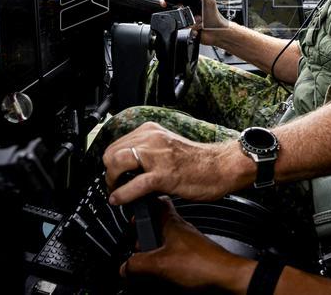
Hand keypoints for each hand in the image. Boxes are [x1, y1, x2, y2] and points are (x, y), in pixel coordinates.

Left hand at [103, 122, 248, 204]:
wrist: (222, 166)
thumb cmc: (199, 161)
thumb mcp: (167, 148)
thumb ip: (148, 153)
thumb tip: (129, 169)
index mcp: (152, 131)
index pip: (117, 143)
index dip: (111, 162)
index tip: (114, 174)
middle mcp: (152, 138)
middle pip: (112, 152)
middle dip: (109, 171)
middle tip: (114, 185)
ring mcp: (157, 155)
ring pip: (117, 163)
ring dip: (112, 181)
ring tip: (116, 191)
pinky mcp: (163, 174)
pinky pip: (134, 184)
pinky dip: (122, 194)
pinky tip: (119, 200)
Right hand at [120, 197, 254, 291]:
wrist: (225, 277)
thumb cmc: (202, 263)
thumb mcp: (160, 264)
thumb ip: (137, 264)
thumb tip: (124, 266)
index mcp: (171, 221)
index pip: (156, 200)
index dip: (142, 202)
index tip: (131, 210)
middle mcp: (179, 228)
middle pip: (156, 223)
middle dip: (143, 234)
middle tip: (135, 245)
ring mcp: (187, 241)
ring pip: (164, 240)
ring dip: (153, 249)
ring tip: (146, 261)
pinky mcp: (192, 255)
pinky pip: (172, 253)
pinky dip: (163, 259)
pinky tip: (160, 271)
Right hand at [161, 0, 229, 45]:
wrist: (217, 33)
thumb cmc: (215, 17)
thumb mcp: (209, 1)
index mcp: (196, 2)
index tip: (175, 0)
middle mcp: (192, 10)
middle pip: (180, 10)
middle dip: (185, 13)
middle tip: (197, 16)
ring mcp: (190, 20)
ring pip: (181, 19)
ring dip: (190, 22)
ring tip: (200, 23)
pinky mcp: (189, 29)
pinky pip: (184, 29)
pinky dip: (191, 29)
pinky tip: (198, 29)